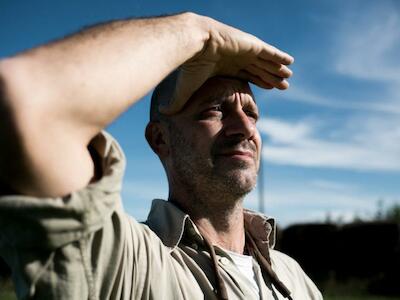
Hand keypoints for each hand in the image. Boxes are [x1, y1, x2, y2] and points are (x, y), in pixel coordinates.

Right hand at [160, 15, 293, 114]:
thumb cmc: (190, 65)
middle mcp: (238, 58)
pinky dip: (280, 57)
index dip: (257, 81)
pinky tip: (290, 63)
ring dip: (277, 70)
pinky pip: (270, 53)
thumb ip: (177, 101)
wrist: (194, 44)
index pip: (246, 75)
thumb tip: (162, 113)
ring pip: (266, 62)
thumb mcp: (186, 88)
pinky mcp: (252, 45)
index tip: (267, 88)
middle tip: (283, 85)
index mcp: (226, 67)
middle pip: (259, 69)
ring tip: (288, 77)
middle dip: (270, 77)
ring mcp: (246, 50)